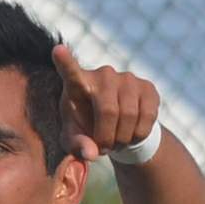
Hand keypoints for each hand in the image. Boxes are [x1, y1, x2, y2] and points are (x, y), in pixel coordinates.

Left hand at [53, 44, 161, 162]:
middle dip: (107, 137)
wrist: (117, 126)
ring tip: (116, 141)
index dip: (66, 62)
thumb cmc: (86, 129)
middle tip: (103, 148)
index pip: (71, 72)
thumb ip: (77, 146)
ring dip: (123, 138)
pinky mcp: (147, 87)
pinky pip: (147, 116)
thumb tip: (91, 153)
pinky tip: (131, 134)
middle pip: (108, 111)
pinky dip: (138, 134)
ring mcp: (127, 78)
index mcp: (77, 84)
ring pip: (129, 115)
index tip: (57, 50)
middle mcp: (103, 75)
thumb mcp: (74, 140)